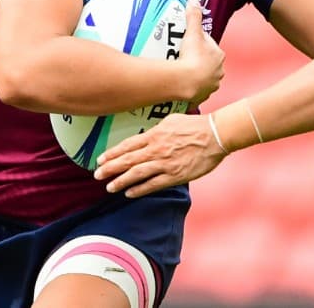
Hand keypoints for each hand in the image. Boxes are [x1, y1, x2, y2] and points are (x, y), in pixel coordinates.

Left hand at [94, 112, 224, 196]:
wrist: (216, 135)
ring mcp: (165, 163)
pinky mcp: (175, 175)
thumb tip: (145, 135)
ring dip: (121, 181)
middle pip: (128, 160)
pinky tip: (129, 193)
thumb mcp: (172, 120)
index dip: (113, 153)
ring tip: (109, 187)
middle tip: (97, 175)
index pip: (128, 145)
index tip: (101, 160)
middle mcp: (156, 149)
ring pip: (137, 174)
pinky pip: (153, 184)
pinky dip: (139, 189)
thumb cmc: (195, 125)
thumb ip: (156, 129)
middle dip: (111, 168)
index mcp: (155, 135)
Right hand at [176, 0, 224, 105]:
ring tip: (181, 72)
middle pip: (207, 62)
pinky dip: (191, 88)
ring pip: (204, 77)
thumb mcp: (192, 33)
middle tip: (182, 57)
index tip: (188, 44)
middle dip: (197, 60)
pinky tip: (182, 85)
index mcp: (219, 55)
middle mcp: (219, 72)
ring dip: (195, 75)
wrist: (186, 82)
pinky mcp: (202, 96)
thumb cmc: (192, 56)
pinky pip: (197, 91)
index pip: (209, 46)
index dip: (199, 43)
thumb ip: (194, 16)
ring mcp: (211, 85)